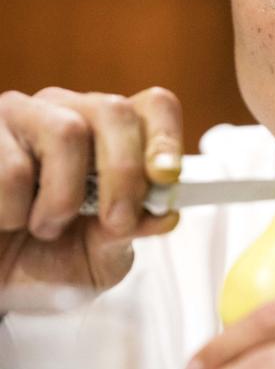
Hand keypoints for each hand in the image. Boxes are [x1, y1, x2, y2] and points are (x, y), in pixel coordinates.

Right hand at [0, 87, 181, 290]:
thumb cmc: (46, 261)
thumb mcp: (101, 258)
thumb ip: (132, 231)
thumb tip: (165, 213)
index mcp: (110, 138)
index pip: (154, 107)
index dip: (166, 138)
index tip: (166, 178)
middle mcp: (68, 114)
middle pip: (114, 111)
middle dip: (124, 172)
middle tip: (115, 221)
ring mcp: (22, 117)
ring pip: (67, 131)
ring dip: (64, 197)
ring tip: (46, 227)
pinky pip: (13, 167)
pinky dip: (16, 211)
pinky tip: (10, 219)